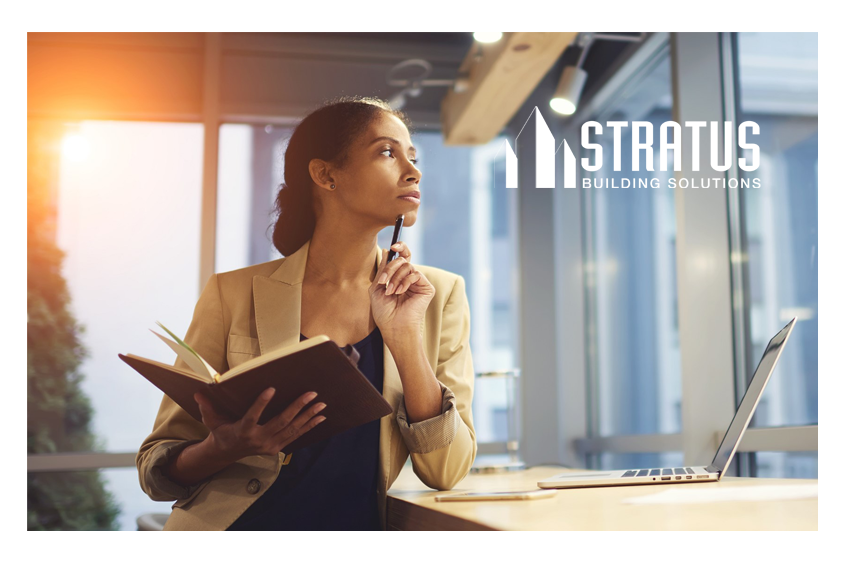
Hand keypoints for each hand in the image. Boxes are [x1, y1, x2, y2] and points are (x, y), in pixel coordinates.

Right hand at [194, 388, 326, 462]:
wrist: (227, 453)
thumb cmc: (221, 431)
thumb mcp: (211, 420)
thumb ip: (207, 407)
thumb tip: (199, 392)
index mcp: (242, 431)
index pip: (252, 416)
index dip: (261, 404)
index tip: (271, 389)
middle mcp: (258, 440)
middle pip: (281, 423)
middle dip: (297, 408)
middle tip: (311, 394)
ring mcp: (269, 445)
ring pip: (292, 430)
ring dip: (308, 416)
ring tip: (321, 404)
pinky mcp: (277, 448)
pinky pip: (295, 436)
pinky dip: (309, 427)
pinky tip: (320, 417)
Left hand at [369, 241, 435, 341]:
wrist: (393, 327)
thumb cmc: (384, 312)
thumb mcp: (377, 288)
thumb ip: (382, 270)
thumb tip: (386, 250)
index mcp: (399, 277)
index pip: (402, 257)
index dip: (400, 247)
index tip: (393, 246)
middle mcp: (409, 278)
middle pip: (403, 259)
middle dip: (390, 268)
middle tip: (383, 281)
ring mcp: (418, 283)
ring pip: (407, 266)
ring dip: (395, 278)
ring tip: (391, 291)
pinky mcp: (426, 288)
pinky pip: (415, 274)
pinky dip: (405, 282)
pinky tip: (400, 292)